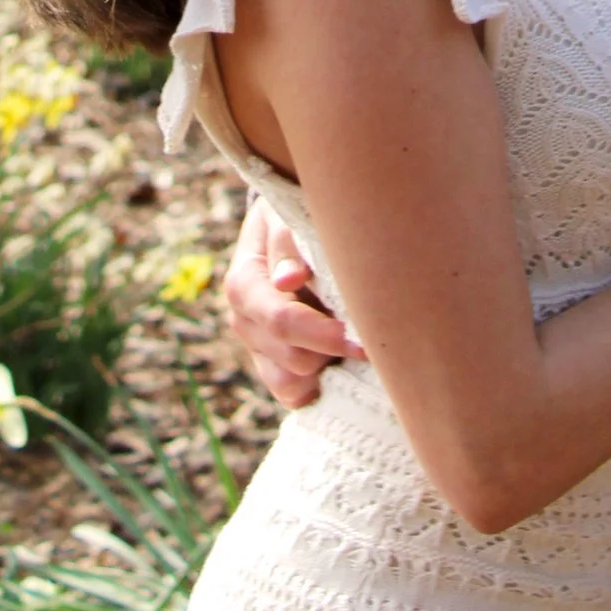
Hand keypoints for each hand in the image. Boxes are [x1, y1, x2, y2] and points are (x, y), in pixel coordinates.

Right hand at [221, 195, 365, 406]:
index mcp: (244, 285)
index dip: (321, 333)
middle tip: (366, 334)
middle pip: (293, 359)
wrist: (288, 229)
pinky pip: (292, 395)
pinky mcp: (272, 366)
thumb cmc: (294, 216)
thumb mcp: (288, 215)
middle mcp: (245, 322)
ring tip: (350, 340)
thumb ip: (288, 243)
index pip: (281, 321)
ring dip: (325, 367)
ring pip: (291, 384)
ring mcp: (257, 348)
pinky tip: (338, 360)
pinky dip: (317, 385)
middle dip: (332, 350)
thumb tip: (289, 280)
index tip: (356, 335)